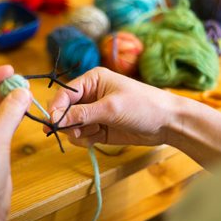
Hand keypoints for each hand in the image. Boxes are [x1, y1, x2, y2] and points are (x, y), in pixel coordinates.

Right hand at [47, 67, 220, 167]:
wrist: (168, 123)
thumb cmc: (143, 106)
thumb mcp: (110, 108)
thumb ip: (81, 114)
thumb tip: (55, 120)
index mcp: (92, 80)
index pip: (64, 94)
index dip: (56, 109)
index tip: (52, 124)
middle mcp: (91, 95)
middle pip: (65, 111)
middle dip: (68, 123)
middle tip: (78, 132)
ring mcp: (95, 112)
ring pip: (72, 126)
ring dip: (79, 133)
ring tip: (95, 133)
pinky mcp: (101, 128)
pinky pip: (83, 136)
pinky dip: (87, 140)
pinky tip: (99, 138)